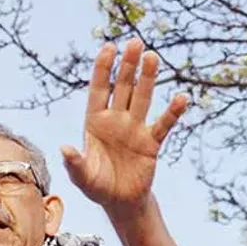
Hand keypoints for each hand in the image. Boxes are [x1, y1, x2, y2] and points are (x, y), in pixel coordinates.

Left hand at [61, 39, 187, 210]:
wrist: (120, 202)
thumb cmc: (97, 186)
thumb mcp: (82, 177)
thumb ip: (74, 163)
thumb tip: (65, 147)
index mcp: (95, 121)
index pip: (99, 89)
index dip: (104, 68)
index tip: (109, 47)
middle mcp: (116, 120)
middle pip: (123, 87)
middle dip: (128, 65)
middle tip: (136, 42)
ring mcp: (135, 129)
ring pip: (143, 98)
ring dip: (148, 78)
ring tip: (153, 57)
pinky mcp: (151, 143)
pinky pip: (163, 125)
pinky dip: (172, 112)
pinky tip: (181, 98)